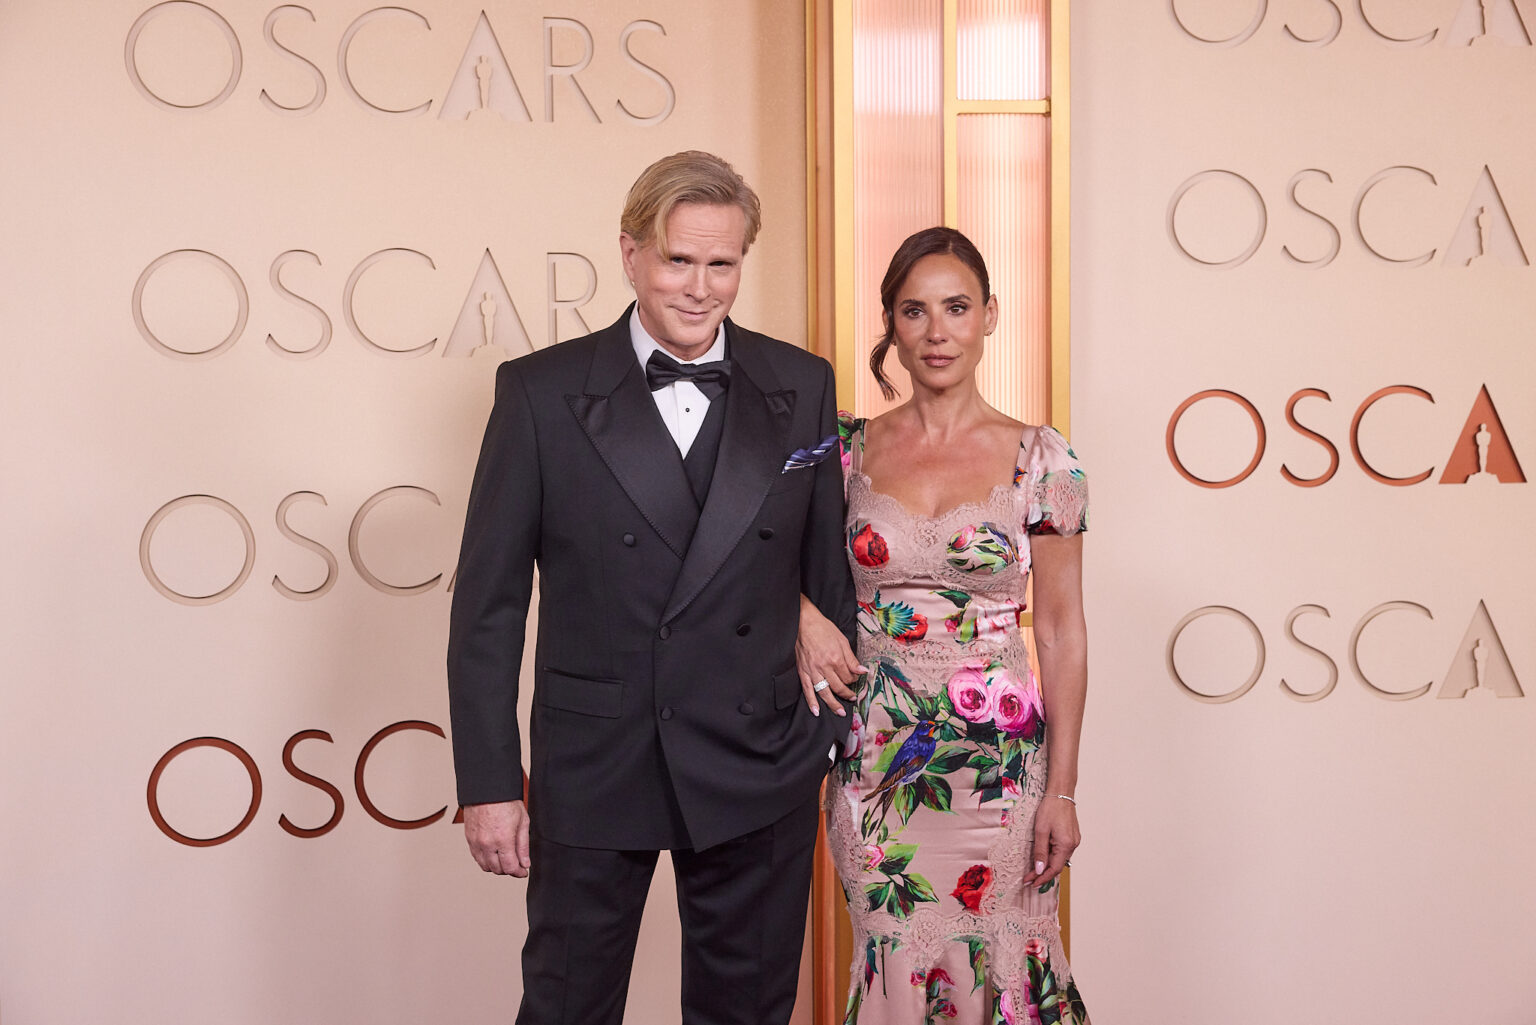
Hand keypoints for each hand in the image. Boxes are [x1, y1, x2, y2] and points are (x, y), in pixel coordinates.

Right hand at [463, 800, 530, 876]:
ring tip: (505, 859)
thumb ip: (523, 845)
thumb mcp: (523, 821)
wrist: (487, 789)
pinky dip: (485, 860)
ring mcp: (476, 842)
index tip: (523, 872)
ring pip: (485, 866)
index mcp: (503, 839)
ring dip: (496, 867)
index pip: (510, 868)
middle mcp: (487, 843)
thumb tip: (525, 862)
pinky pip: (476, 857)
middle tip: (516, 864)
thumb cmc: (505, 801)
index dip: (518, 872)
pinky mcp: (469, 839)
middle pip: (497, 870)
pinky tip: (493, 854)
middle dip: (508, 870)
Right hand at [796, 595, 865, 716]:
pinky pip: (807, 690)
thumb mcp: (842, 641)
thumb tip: (863, 671)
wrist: (804, 622)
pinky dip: (812, 702)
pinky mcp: (803, 671)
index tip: (855, 680)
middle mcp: (824, 667)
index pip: (848, 677)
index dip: (854, 680)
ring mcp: (812, 671)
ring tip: (841, 712)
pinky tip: (816, 711)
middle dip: (847, 694)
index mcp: (836, 659)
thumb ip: (852, 659)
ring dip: (833, 704)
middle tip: (852, 697)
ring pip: (824, 692)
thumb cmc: (823, 629)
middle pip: (838, 686)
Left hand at [1021, 795, 1078, 888]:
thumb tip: (1039, 870)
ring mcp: (1073, 841)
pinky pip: (1061, 852)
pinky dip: (1052, 857)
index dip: (1041, 878)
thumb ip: (1040, 852)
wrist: (1061, 793)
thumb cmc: (1050, 809)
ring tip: (1033, 872)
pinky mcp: (1072, 837)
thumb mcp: (1040, 831)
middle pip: (1057, 866)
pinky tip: (1043, 858)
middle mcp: (1073, 845)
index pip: (1053, 869)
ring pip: (1059, 860)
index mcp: (1066, 845)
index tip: (1030, 883)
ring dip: (1047, 866)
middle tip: (1029, 880)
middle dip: (1042, 874)